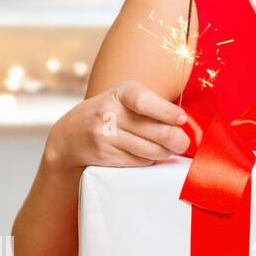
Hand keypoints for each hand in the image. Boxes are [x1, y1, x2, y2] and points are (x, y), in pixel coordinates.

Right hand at [44, 80, 190, 170]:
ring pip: (149, 150)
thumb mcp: (126, 100)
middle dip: (176, 139)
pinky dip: (148, 160)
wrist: (70, 136)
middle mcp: (109, 113)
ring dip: (164, 152)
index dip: (166, 112)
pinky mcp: (104, 156)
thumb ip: (154, 106)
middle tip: (183, 142)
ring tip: (167, 148)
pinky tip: (146, 154)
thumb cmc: (111, 114)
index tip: (182, 119)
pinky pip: (138, 162)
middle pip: (153, 131)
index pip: (144, 101)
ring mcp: (104, 136)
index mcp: (121, 93)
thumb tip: (185, 123)